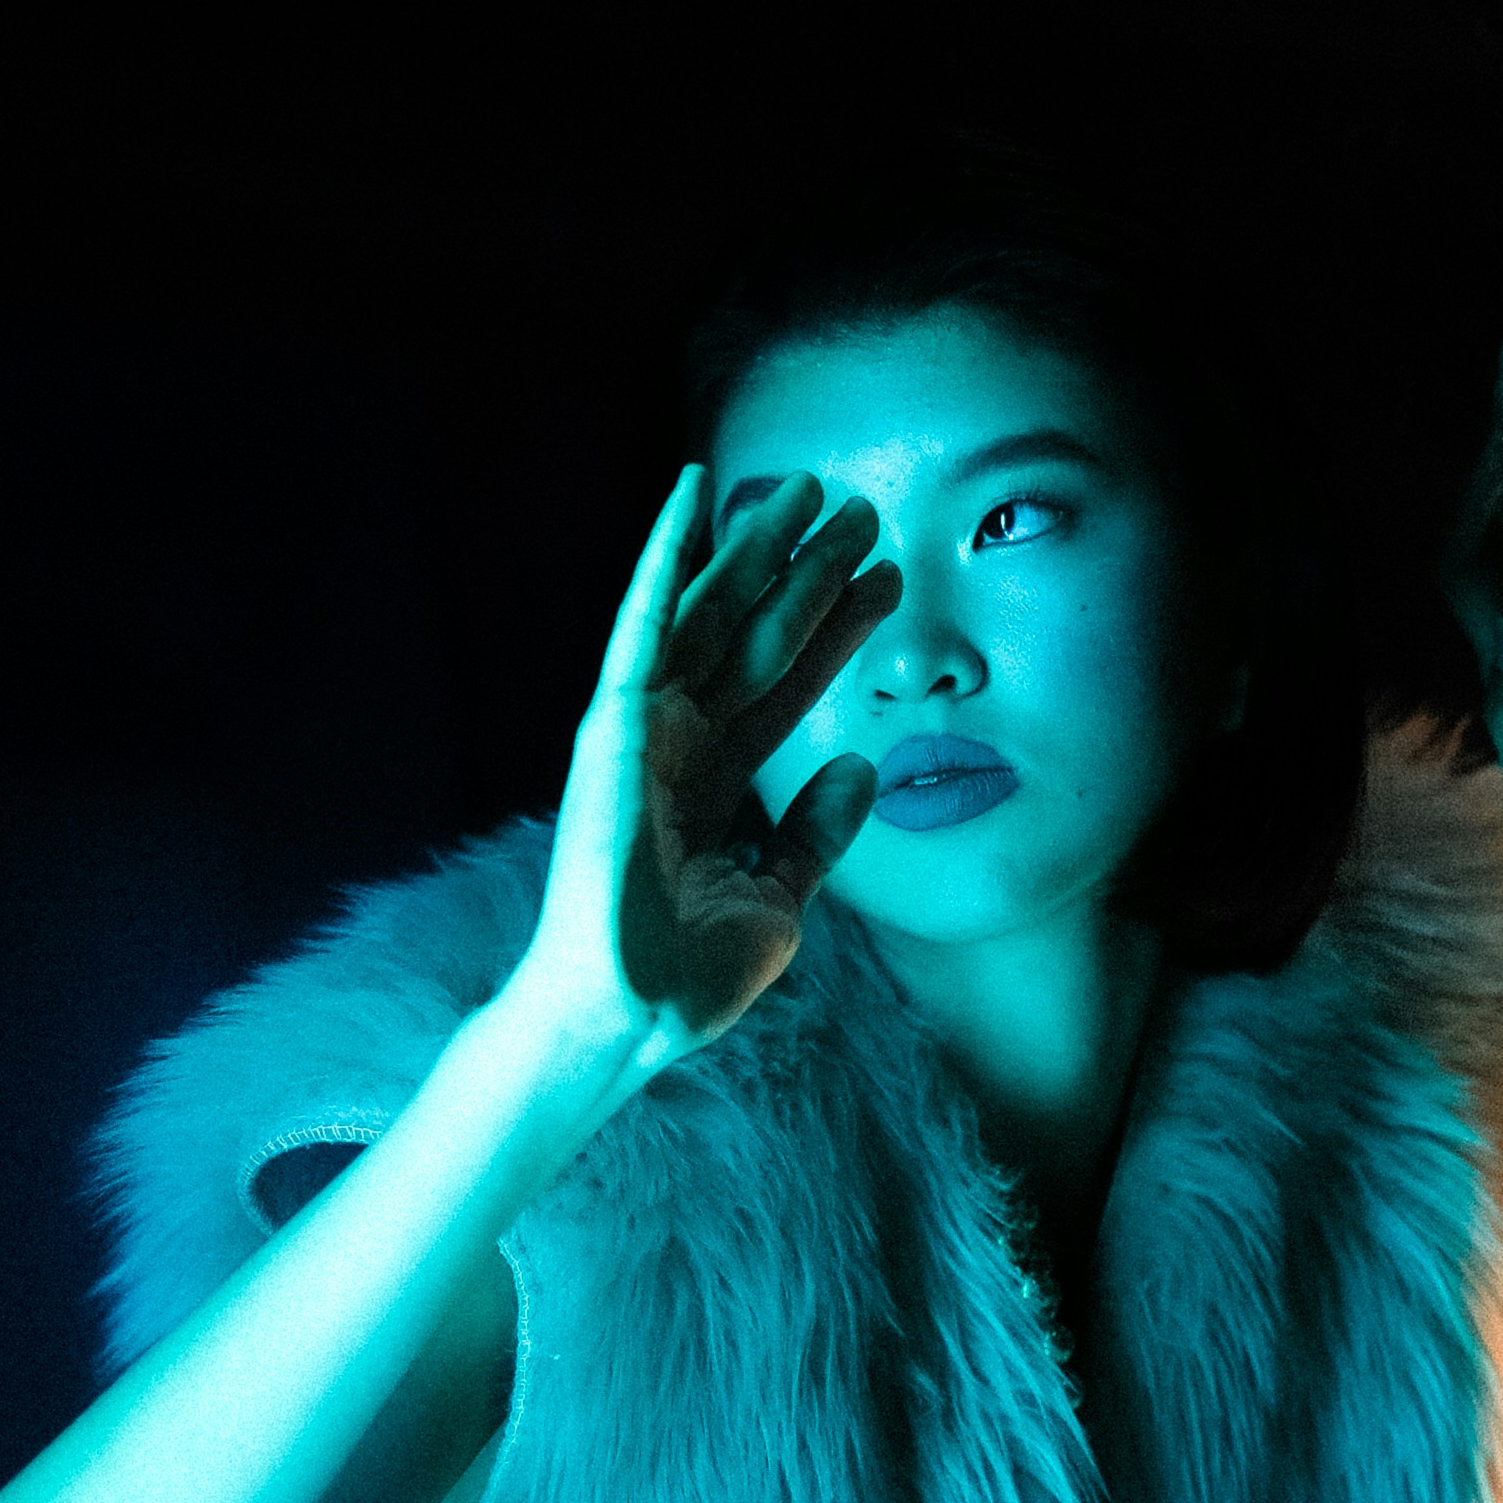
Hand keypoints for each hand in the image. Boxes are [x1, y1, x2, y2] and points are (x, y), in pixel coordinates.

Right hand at [532, 465, 901, 1066]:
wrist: (629, 1014)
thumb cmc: (689, 975)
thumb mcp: (782, 899)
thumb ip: (817, 833)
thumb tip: (862, 766)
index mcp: (716, 785)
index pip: (789, 687)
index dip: (838, 632)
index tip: (888, 581)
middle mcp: (680, 744)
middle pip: (758, 637)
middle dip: (810, 575)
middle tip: (864, 512)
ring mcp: (645, 729)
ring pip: (714, 614)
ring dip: (759, 547)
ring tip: (813, 488)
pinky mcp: (614, 724)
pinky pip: (645, 624)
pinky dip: (668, 556)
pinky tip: (696, 494)